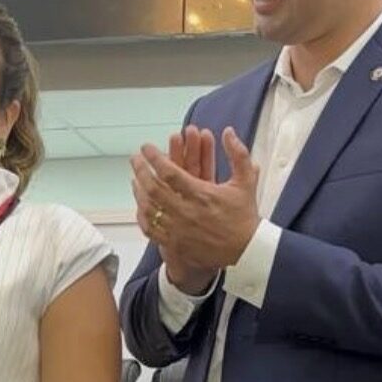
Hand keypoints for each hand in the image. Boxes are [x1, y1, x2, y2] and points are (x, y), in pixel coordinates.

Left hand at [132, 126, 259, 272]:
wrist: (246, 250)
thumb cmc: (244, 215)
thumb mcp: (246, 181)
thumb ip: (238, 154)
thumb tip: (228, 131)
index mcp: (202, 194)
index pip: (170, 172)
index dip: (154, 157)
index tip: (146, 148)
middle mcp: (187, 212)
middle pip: (153, 188)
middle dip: (141, 169)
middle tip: (135, 159)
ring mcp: (179, 229)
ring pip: (148, 208)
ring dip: (138, 191)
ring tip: (135, 178)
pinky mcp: (175, 243)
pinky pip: (150, 229)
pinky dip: (142, 215)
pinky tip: (140, 204)